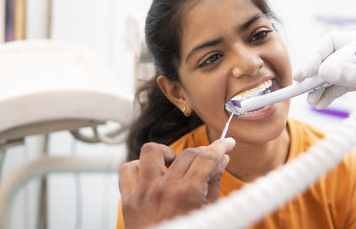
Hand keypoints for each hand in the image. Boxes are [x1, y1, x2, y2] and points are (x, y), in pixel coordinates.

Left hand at [119, 138, 235, 228]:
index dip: (220, 146)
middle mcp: (164, 189)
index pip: (207, 157)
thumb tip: (222, 160)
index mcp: (188, 193)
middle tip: (209, 157)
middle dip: (203, 152)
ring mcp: (143, 193)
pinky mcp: (128, 200)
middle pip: (187, 154)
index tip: (227, 143)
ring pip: (152, 151)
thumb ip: (213, 183)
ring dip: (166, 154)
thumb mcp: (208, 212)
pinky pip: (128, 169)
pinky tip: (151, 176)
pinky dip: (139, 168)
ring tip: (174, 165)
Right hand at [293, 31, 355, 108]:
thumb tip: (324, 70)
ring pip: (334, 74)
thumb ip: (352, 73)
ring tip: (311, 102)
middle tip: (301, 88)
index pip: (332, 42)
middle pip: (329, 59)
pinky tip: (321, 103)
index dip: (316, 56)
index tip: (307, 73)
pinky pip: (342, 85)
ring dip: (320, 88)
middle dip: (315, 75)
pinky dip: (331, 94)